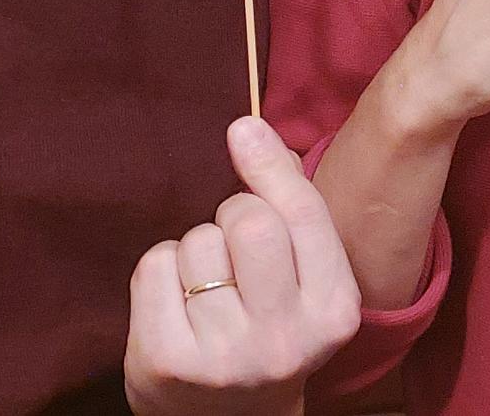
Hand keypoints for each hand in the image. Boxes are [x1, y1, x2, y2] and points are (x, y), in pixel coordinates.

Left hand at [124, 117, 362, 415]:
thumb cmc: (270, 325)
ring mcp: (226, 356)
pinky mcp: (168, 363)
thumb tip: (244, 126)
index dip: (268, 166)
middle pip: (248, 220)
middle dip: (232, 215)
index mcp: (335, 310)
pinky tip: (173, 303)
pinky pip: (154, 266)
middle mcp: (287, 338)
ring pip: (198, 241)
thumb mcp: (303, 273)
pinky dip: (159, 270)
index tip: (242, 131)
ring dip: (194, 250)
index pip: (302, 214)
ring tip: (206, 289)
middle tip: (232, 247)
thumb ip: (287, 201)